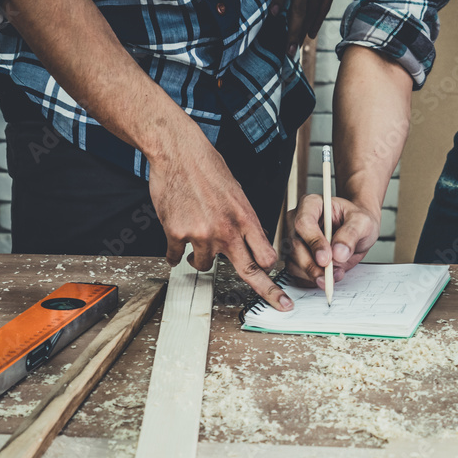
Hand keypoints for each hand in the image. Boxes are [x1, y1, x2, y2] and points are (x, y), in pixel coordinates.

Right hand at [147, 125, 292, 311]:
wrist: (178, 153)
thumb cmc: (208, 168)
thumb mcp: (237, 193)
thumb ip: (243, 220)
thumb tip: (248, 240)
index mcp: (245, 218)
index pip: (266, 255)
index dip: (271, 269)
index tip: (277, 278)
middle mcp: (227, 230)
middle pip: (251, 271)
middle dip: (269, 291)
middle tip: (282, 304)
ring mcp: (202, 234)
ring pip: (205, 265)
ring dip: (201, 258)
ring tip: (196, 239)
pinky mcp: (177, 234)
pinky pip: (177, 256)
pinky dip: (175, 253)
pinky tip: (175, 243)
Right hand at [270, 0, 349, 56]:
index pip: (323, 3)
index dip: (315, 19)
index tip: (309, 33)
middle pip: (311, 9)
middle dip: (302, 31)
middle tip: (294, 50)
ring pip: (299, 4)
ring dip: (293, 26)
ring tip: (288, 45)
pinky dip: (279, 0)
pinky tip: (274, 15)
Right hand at [283, 194, 379, 287]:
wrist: (358, 232)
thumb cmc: (358, 221)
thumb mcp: (362, 222)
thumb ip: (351, 234)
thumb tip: (338, 252)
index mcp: (311, 204)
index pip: (304, 222)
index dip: (314, 242)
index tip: (326, 258)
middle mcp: (298, 221)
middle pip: (294, 245)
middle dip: (311, 264)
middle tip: (328, 275)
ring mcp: (295, 240)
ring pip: (293, 261)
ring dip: (312, 274)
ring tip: (335, 273)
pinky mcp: (297, 257)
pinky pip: (297, 272)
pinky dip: (312, 279)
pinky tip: (328, 276)